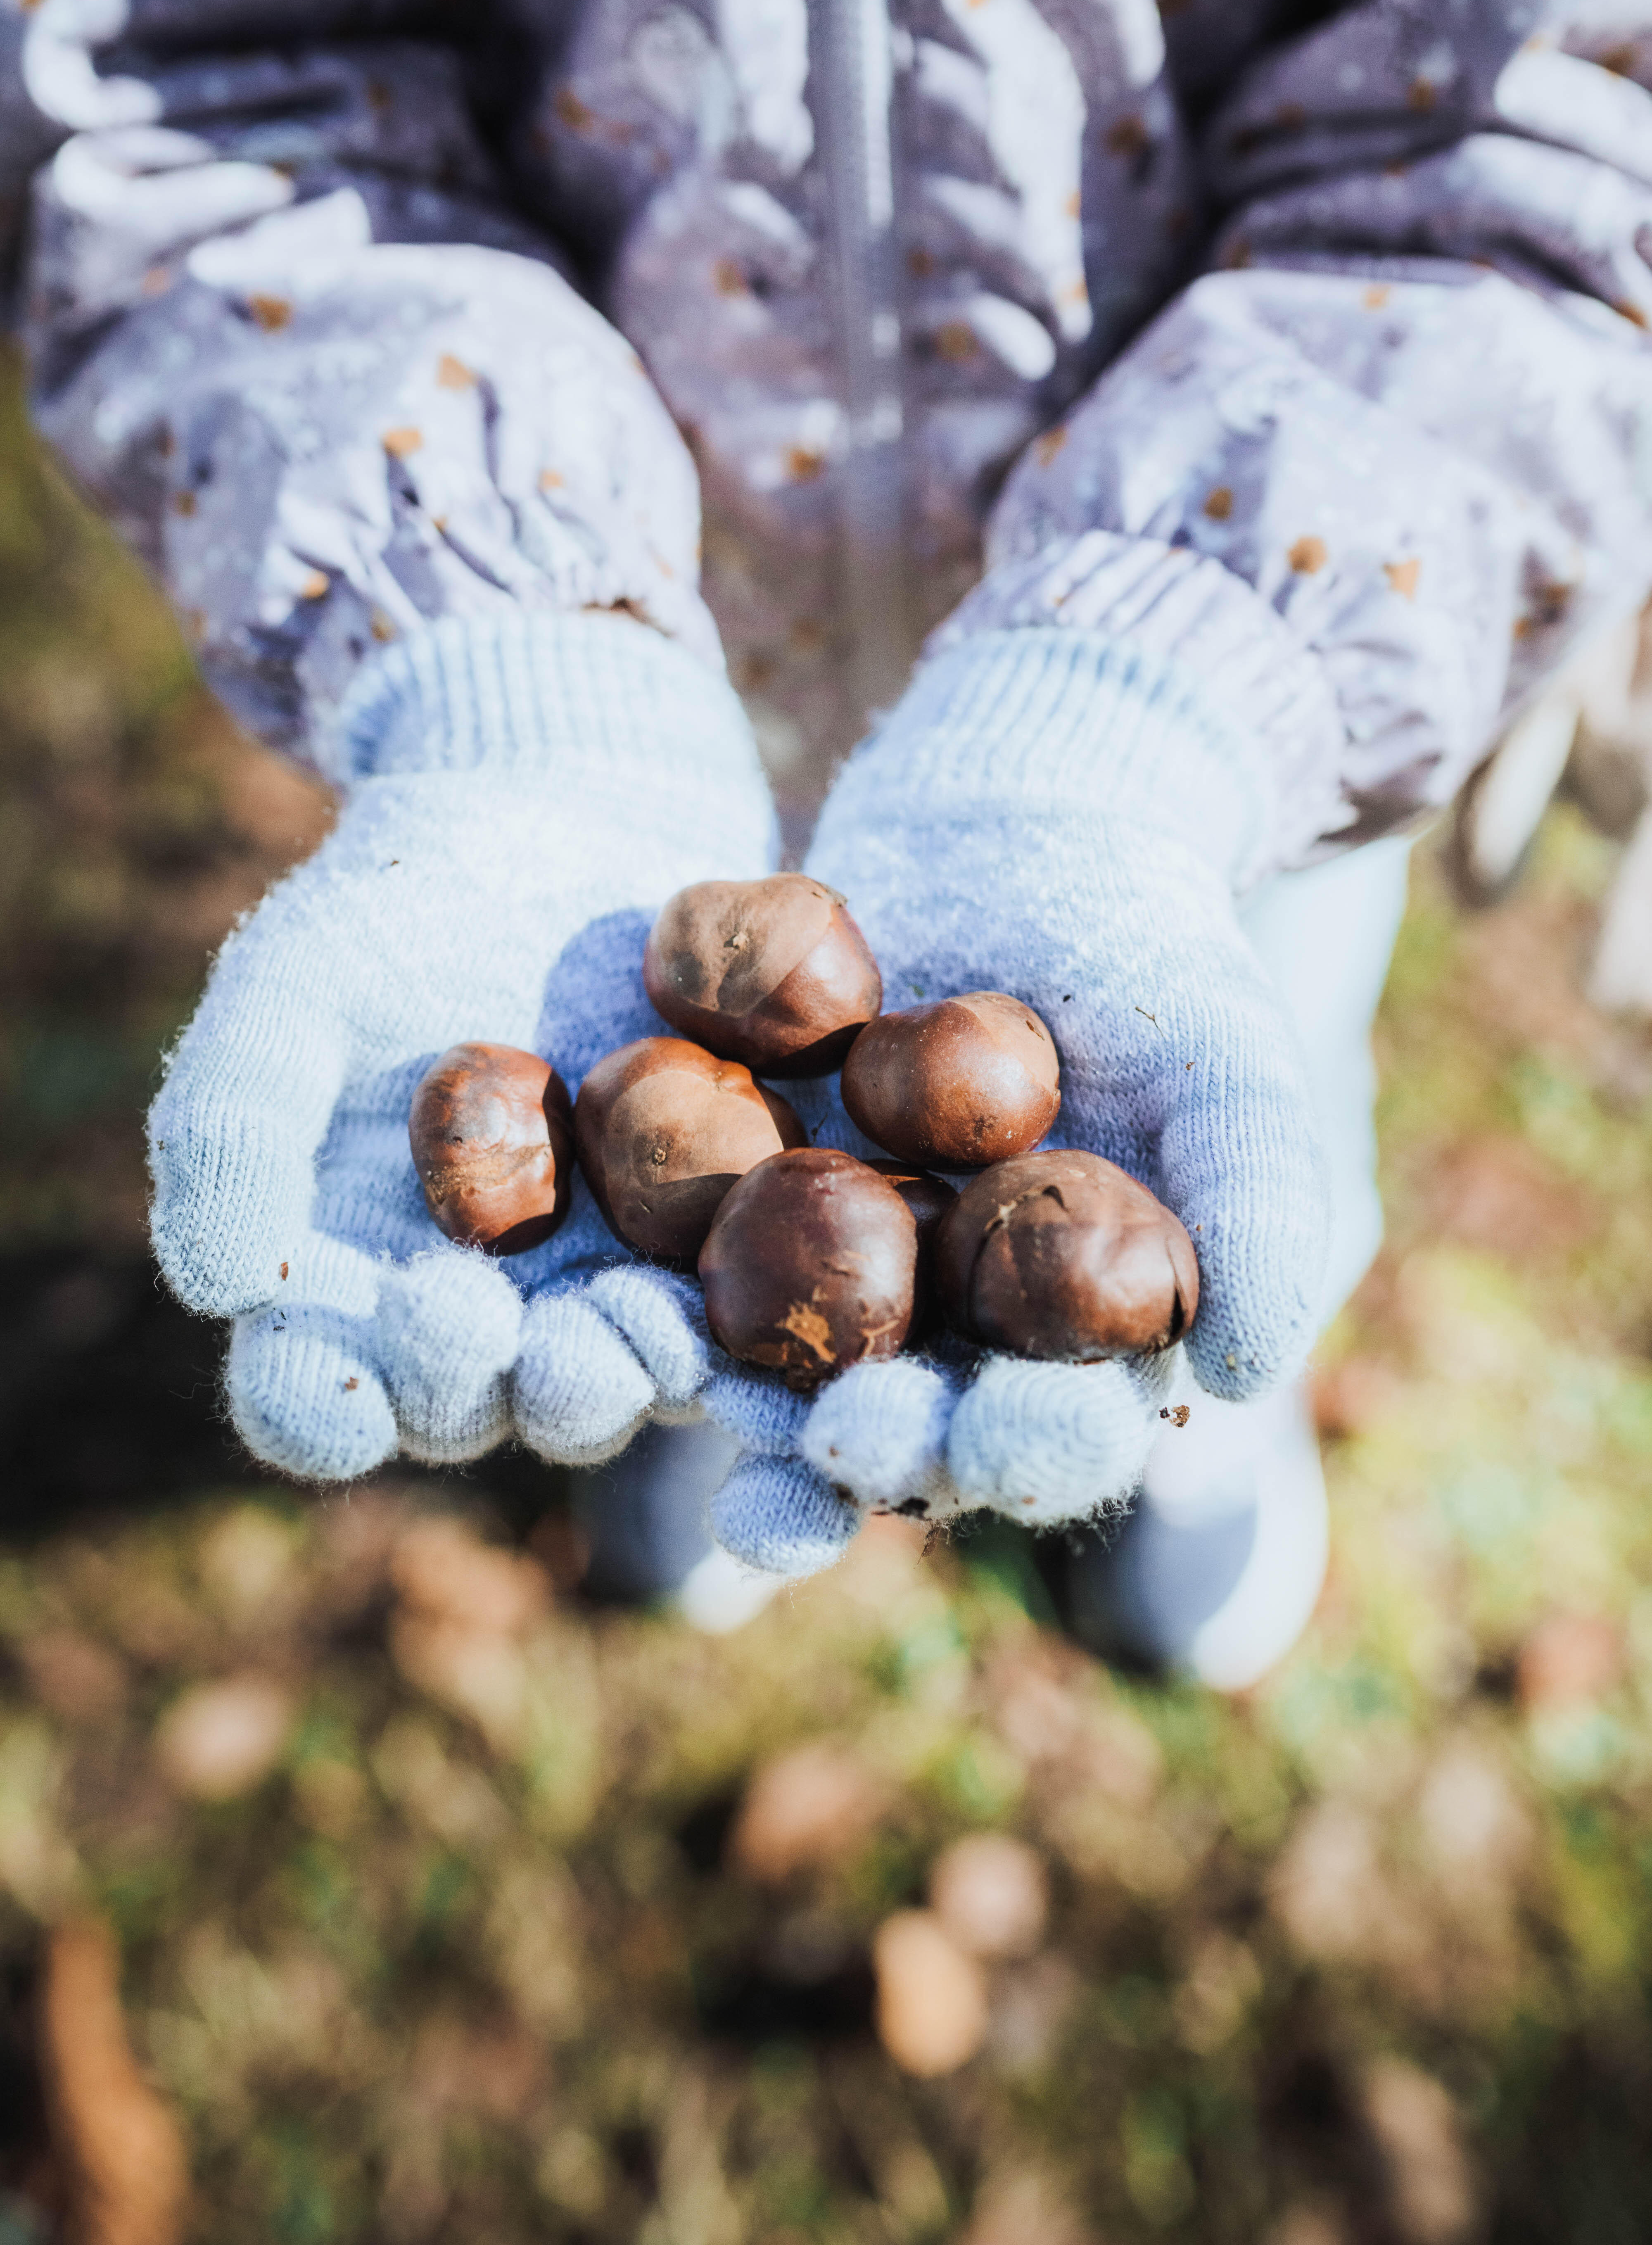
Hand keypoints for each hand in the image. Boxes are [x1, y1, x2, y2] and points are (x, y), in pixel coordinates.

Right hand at [149, 611, 774, 1477]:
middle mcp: (474, 1320)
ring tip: (642, 1326)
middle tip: (518, 1342)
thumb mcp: (290, 987)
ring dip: (627, 1377)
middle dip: (497, 1390)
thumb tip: (221, 1285)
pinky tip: (778, 1337)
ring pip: (610, 1383)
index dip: (327, 1405)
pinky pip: (737, 1323)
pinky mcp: (718, 1251)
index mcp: (342, 1285)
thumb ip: (235, 1125)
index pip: (309, 1398)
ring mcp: (600, 1293)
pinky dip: (755, 1347)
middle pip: (473, 1408)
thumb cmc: (395, 908)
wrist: (565, 823)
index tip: (359, 1359)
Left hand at [617, 626, 1329, 1576]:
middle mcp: (917, 1330)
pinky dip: (593, 1253)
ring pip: (737, 1350)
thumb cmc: (1149, 945)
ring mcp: (798, 1260)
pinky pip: (634, 1236)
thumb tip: (1254, 1363)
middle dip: (842, 1452)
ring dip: (689, 1382)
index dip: (1014, 1449)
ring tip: (649, 1392)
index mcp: (1050, 1340)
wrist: (1017, 811)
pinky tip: (544, 1271)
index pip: (1041, 1429)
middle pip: (877, 1421)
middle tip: (815, 1460)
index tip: (978, 1445)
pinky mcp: (695, 1181)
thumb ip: (1263, 1200)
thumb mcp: (1224, 1053)